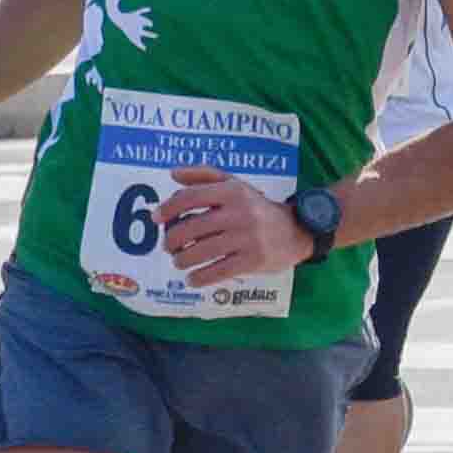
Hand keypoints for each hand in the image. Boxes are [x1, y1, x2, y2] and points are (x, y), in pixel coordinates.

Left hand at [157, 170, 304, 287]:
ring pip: (201, 252)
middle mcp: (239, 213)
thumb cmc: (257, 207)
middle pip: (191, 228)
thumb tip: (172, 174)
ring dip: (183, 260)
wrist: (296, 230)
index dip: (168, 208)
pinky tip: (192, 279)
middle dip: (172, 240)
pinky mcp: (253, 261)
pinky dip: (199, 278)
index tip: (156, 219)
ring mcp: (246, 238)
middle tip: (168, 246)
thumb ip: (204, 176)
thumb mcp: (235, 184)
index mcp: (232, 191)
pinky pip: (217, 272)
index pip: (190, 197)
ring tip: (180, 262)